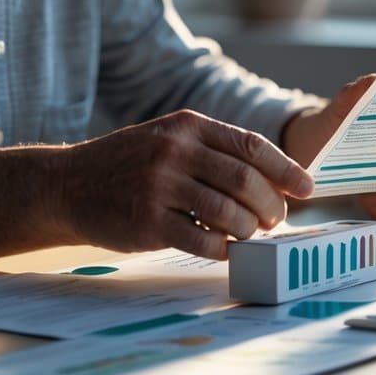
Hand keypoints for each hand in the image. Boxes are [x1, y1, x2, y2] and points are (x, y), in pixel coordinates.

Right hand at [57, 110, 313, 259]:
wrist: (68, 184)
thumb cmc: (129, 164)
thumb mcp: (168, 139)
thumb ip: (213, 151)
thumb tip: (274, 179)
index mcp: (187, 125)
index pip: (251, 145)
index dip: (286, 169)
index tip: (307, 188)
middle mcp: (175, 151)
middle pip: (246, 180)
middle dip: (272, 205)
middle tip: (276, 220)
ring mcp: (159, 186)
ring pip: (228, 212)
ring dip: (249, 229)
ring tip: (250, 234)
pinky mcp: (147, 222)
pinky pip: (202, 241)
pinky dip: (222, 249)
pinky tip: (225, 249)